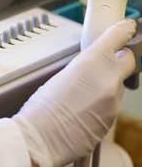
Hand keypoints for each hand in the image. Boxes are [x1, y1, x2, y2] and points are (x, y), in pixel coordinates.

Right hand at [13, 19, 136, 166]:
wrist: (39, 138)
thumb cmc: (40, 108)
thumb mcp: (60, 75)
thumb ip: (84, 68)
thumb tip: (92, 67)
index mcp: (91, 62)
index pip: (118, 38)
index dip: (123, 32)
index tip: (127, 28)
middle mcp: (108, 80)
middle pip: (128, 62)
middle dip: (120, 61)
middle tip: (105, 64)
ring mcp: (113, 102)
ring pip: (118, 87)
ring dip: (105, 88)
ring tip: (79, 98)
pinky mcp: (112, 120)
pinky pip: (111, 106)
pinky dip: (99, 106)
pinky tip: (80, 111)